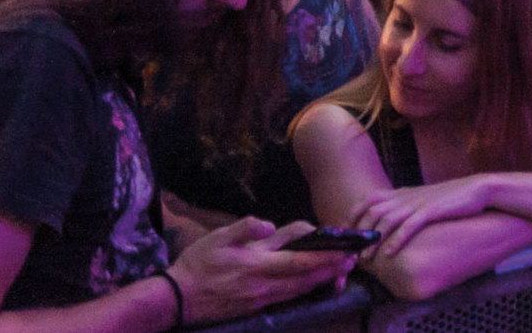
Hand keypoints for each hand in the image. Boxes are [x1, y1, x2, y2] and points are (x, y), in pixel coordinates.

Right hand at [168, 218, 355, 325]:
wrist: (179, 299)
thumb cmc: (198, 264)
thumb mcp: (218, 237)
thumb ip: (245, 228)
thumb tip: (268, 224)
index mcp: (257, 264)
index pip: (299, 261)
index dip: (324, 257)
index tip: (344, 250)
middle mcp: (263, 285)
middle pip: (305, 278)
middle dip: (330, 270)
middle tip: (351, 260)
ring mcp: (261, 298)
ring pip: (298, 290)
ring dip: (321, 281)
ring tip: (339, 272)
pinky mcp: (256, 307)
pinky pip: (286, 298)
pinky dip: (304, 291)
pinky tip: (311, 285)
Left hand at [351, 179, 493, 257]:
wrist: (478, 190)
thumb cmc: (451, 199)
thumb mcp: (423, 200)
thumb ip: (407, 208)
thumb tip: (392, 222)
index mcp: (402, 193)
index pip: (368, 200)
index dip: (353, 215)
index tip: (344, 233)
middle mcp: (406, 196)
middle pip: (372, 211)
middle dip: (358, 232)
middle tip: (350, 252)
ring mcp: (418, 203)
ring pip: (387, 220)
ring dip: (373, 240)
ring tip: (365, 258)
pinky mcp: (431, 210)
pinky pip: (409, 226)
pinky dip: (396, 240)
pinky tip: (389, 254)